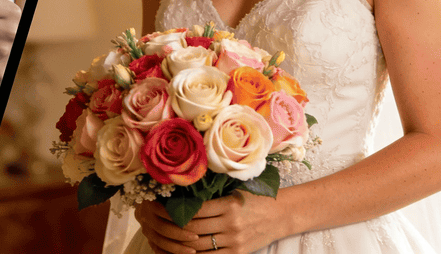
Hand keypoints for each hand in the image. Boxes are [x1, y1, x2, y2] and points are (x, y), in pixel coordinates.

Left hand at [135, 192, 283, 253]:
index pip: (195, 210)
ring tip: (167, 238)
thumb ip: (213, 194)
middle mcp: (231, 223)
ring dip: (181, 245)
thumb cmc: (255, 199)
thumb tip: (182, 192)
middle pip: (194, 229)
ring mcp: (235, 241)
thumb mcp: (235, 191)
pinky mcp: (238, 253)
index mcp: (228, 204)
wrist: (281, 214)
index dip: (176, 211)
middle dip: (174, 228)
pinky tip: (185, 252)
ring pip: (200, 246)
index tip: (161, 208)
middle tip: (159, 224)